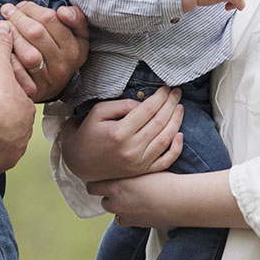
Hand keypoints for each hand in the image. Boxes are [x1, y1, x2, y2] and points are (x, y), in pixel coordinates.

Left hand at [0, 2, 88, 102]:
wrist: (55, 85)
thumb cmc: (61, 50)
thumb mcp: (76, 34)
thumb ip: (75, 17)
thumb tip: (62, 11)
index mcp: (76, 47)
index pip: (50, 19)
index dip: (31, 8)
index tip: (21, 5)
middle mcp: (65, 64)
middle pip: (36, 33)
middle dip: (18, 18)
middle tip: (7, 11)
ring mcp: (50, 79)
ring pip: (29, 55)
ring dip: (13, 37)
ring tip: (4, 28)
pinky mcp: (35, 91)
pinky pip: (20, 75)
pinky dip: (11, 62)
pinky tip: (5, 52)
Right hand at [0, 23, 34, 174]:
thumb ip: (0, 45)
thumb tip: (3, 24)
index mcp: (25, 108)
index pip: (19, 106)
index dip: (8, 104)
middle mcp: (23, 131)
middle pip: (14, 127)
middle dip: (4, 125)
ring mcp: (13, 149)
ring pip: (7, 146)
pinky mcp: (1, 162)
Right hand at [63, 88, 183, 182]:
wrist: (79, 163)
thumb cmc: (88, 134)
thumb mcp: (98, 112)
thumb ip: (121, 105)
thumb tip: (143, 104)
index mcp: (120, 132)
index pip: (148, 110)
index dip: (160, 97)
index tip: (166, 88)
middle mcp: (131, 149)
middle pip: (159, 123)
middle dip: (171, 105)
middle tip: (177, 93)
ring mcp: (138, 163)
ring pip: (166, 140)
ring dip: (177, 121)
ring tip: (180, 107)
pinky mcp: (142, 171)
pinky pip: (165, 161)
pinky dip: (176, 149)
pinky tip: (180, 135)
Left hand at [88, 172, 188, 229]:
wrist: (180, 199)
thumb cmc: (165, 179)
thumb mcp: (146, 165)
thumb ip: (131, 163)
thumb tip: (126, 153)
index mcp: (116, 185)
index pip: (92, 186)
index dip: (97, 182)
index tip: (104, 177)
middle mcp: (117, 201)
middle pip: (102, 199)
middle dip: (108, 194)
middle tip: (119, 186)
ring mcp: (125, 214)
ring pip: (112, 210)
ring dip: (117, 205)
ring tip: (130, 197)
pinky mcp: (134, 223)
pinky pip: (123, 220)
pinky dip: (127, 215)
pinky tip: (137, 208)